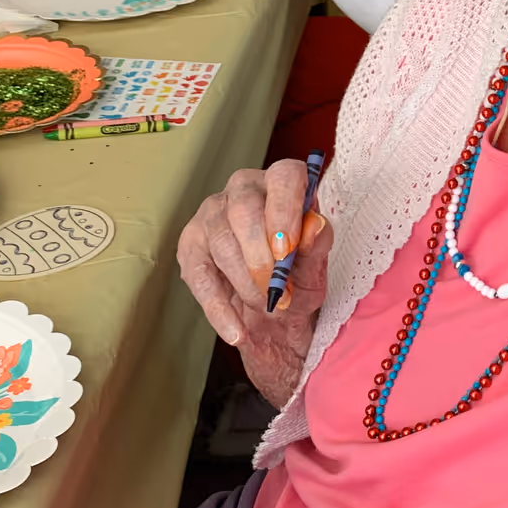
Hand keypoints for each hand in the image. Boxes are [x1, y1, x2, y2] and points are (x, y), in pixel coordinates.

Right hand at [177, 162, 332, 407]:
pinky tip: (236, 331)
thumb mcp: (317, 264)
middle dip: (261, 259)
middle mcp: (245, 188)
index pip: (284, 177)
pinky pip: (199, 276)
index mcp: (283, 182)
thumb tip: (313, 226)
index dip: (284, 210)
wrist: (277, 310)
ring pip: (222, 243)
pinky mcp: (191, 245)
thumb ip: (317, 243)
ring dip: (246, 284)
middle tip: (279, 293)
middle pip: (244, 210)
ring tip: (267, 306)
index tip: (287, 250)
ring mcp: (212, 214)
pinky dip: (219, 309)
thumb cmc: (299, 275)